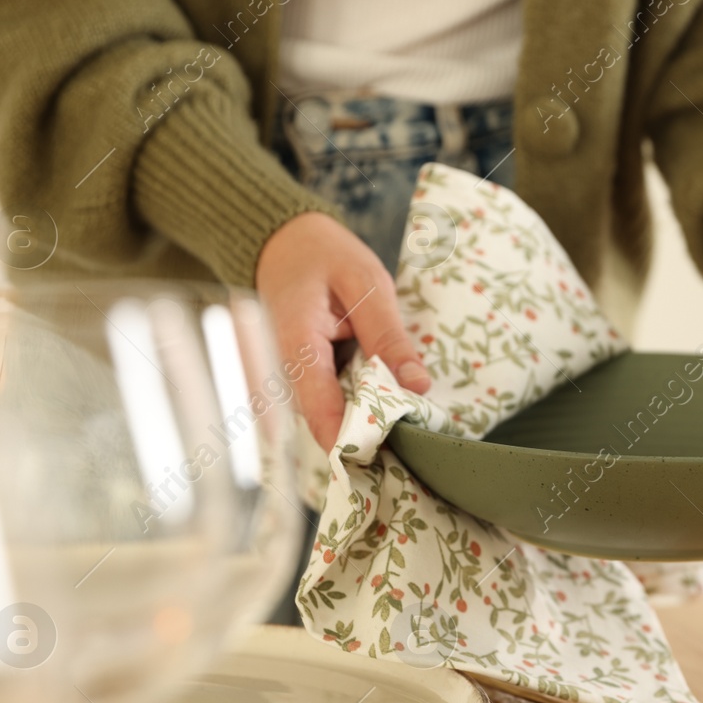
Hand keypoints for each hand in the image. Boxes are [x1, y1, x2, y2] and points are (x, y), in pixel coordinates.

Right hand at [256, 212, 429, 449]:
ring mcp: (292, 378)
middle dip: (370, 434)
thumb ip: (388, 336)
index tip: (392, 459)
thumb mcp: (367, 284)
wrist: (284, 242)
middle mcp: (285, 371)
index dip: (355, 442)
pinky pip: (332, 401)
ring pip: (332, 415)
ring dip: (367, 420)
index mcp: (297, 346)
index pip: (321, 413)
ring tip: (407, 424)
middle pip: (328, 421)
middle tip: (415, 440)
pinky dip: (360, 403)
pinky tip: (387, 400)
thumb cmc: (324, 256)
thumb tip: (418, 386)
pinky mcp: (303, 378)